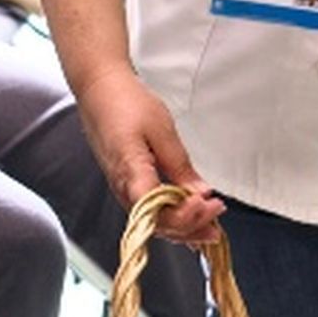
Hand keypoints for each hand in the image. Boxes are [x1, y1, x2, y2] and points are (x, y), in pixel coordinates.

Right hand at [73, 68, 224, 242]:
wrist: (100, 90)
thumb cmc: (125, 103)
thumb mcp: (161, 130)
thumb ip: (180, 166)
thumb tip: (200, 193)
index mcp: (131, 172)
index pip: (158, 212)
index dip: (185, 216)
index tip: (209, 203)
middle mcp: (123, 188)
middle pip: (158, 224)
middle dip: (192, 225)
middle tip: (217, 212)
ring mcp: (123, 189)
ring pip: (155, 222)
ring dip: (185, 226)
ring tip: (211, 222)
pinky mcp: (127, 185)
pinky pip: (150, 211)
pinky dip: (173, 217)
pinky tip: (189, 216)